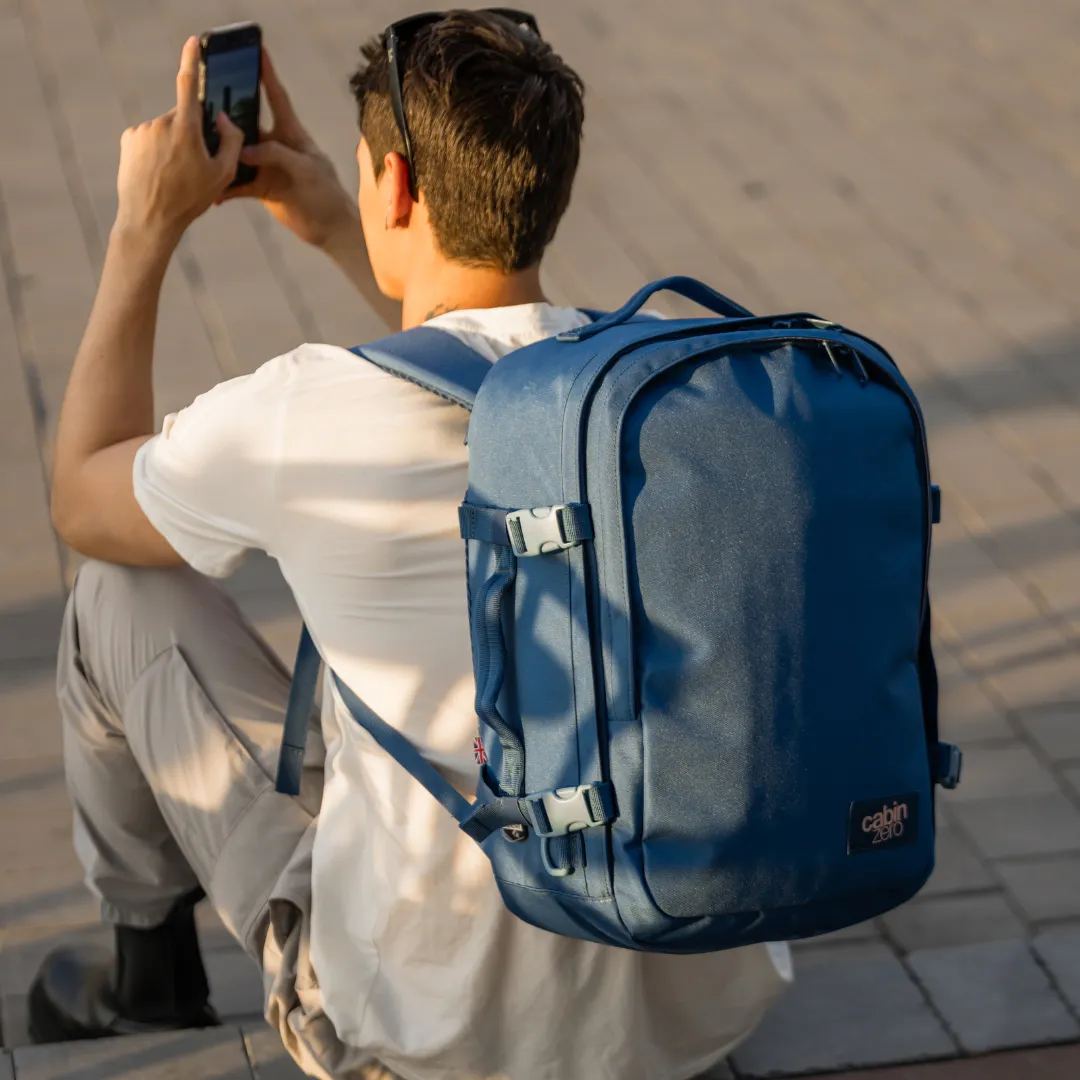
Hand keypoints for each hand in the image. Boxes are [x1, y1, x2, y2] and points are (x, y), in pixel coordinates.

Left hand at [114, 37, 243, 244]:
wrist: (149, 219)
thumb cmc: (190, 199)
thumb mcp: (223, 175)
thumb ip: (232, 141)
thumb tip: (224, 118)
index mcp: (186, 129)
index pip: (188, 85)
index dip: (192, 59)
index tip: (193, 41)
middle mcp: (162, 123)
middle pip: (183, 118)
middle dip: (190, 134)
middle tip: (193, 166)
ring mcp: (142, 130)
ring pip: (166, 129)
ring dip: (172, 144)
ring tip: (173, 175)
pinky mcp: (129, 138)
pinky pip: (149, 137)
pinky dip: (155, 150)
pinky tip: (158, 172)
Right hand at [219, 49, 358, 249]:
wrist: (330, 228)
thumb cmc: (326, 193)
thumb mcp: (306, 169)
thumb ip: (277, 155)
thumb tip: (243, 150)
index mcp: (291, 133)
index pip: (276, 96)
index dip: (266, 73)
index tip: (256, 49)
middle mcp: (276, 145)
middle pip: (246, 122)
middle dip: (226, 113)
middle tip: (202, 104)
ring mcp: (266, 166)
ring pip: (237, 153)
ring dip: (220, 152)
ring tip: (198, 148)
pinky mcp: (261, 187)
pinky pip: (237, 183)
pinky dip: (225, 187)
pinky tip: (213, 192)